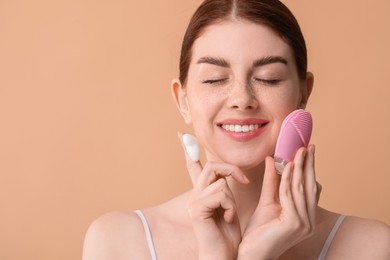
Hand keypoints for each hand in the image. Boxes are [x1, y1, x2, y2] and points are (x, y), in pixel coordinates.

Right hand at [178, 132, 248, 259]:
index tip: (180, 134)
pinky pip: (220, 193)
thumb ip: (226, 189)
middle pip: (211, 165)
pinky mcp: (197, 209)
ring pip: (217, 178)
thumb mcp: (230, 205)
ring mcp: (194, 201)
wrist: (224, 256)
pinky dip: (230, 205)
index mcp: (202, 193)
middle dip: (231, 169)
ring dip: (232, 195)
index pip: (193, 166)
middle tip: (244, 180)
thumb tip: (232, 175)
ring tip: (230, 212)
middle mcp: (195, 194)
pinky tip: (227, 218)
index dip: (188, 149)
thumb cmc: (227, 235)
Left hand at [238, 145, 319, 259]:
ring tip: (298, 150)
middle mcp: (309, 221)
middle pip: (310, 186)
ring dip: (300, 167)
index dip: (309, 169)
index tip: (307, 151)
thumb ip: (272, 181)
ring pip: (301, 188)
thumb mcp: (267, 201)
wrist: (250, 253)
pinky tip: (287, 165)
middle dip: (309, 164)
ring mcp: (304, 223)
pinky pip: (290, 195)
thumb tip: (272, 159)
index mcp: (306, 216)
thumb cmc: (258, 231)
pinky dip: (288, 179)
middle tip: (307, 146)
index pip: (311, 188)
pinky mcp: (294, 223)